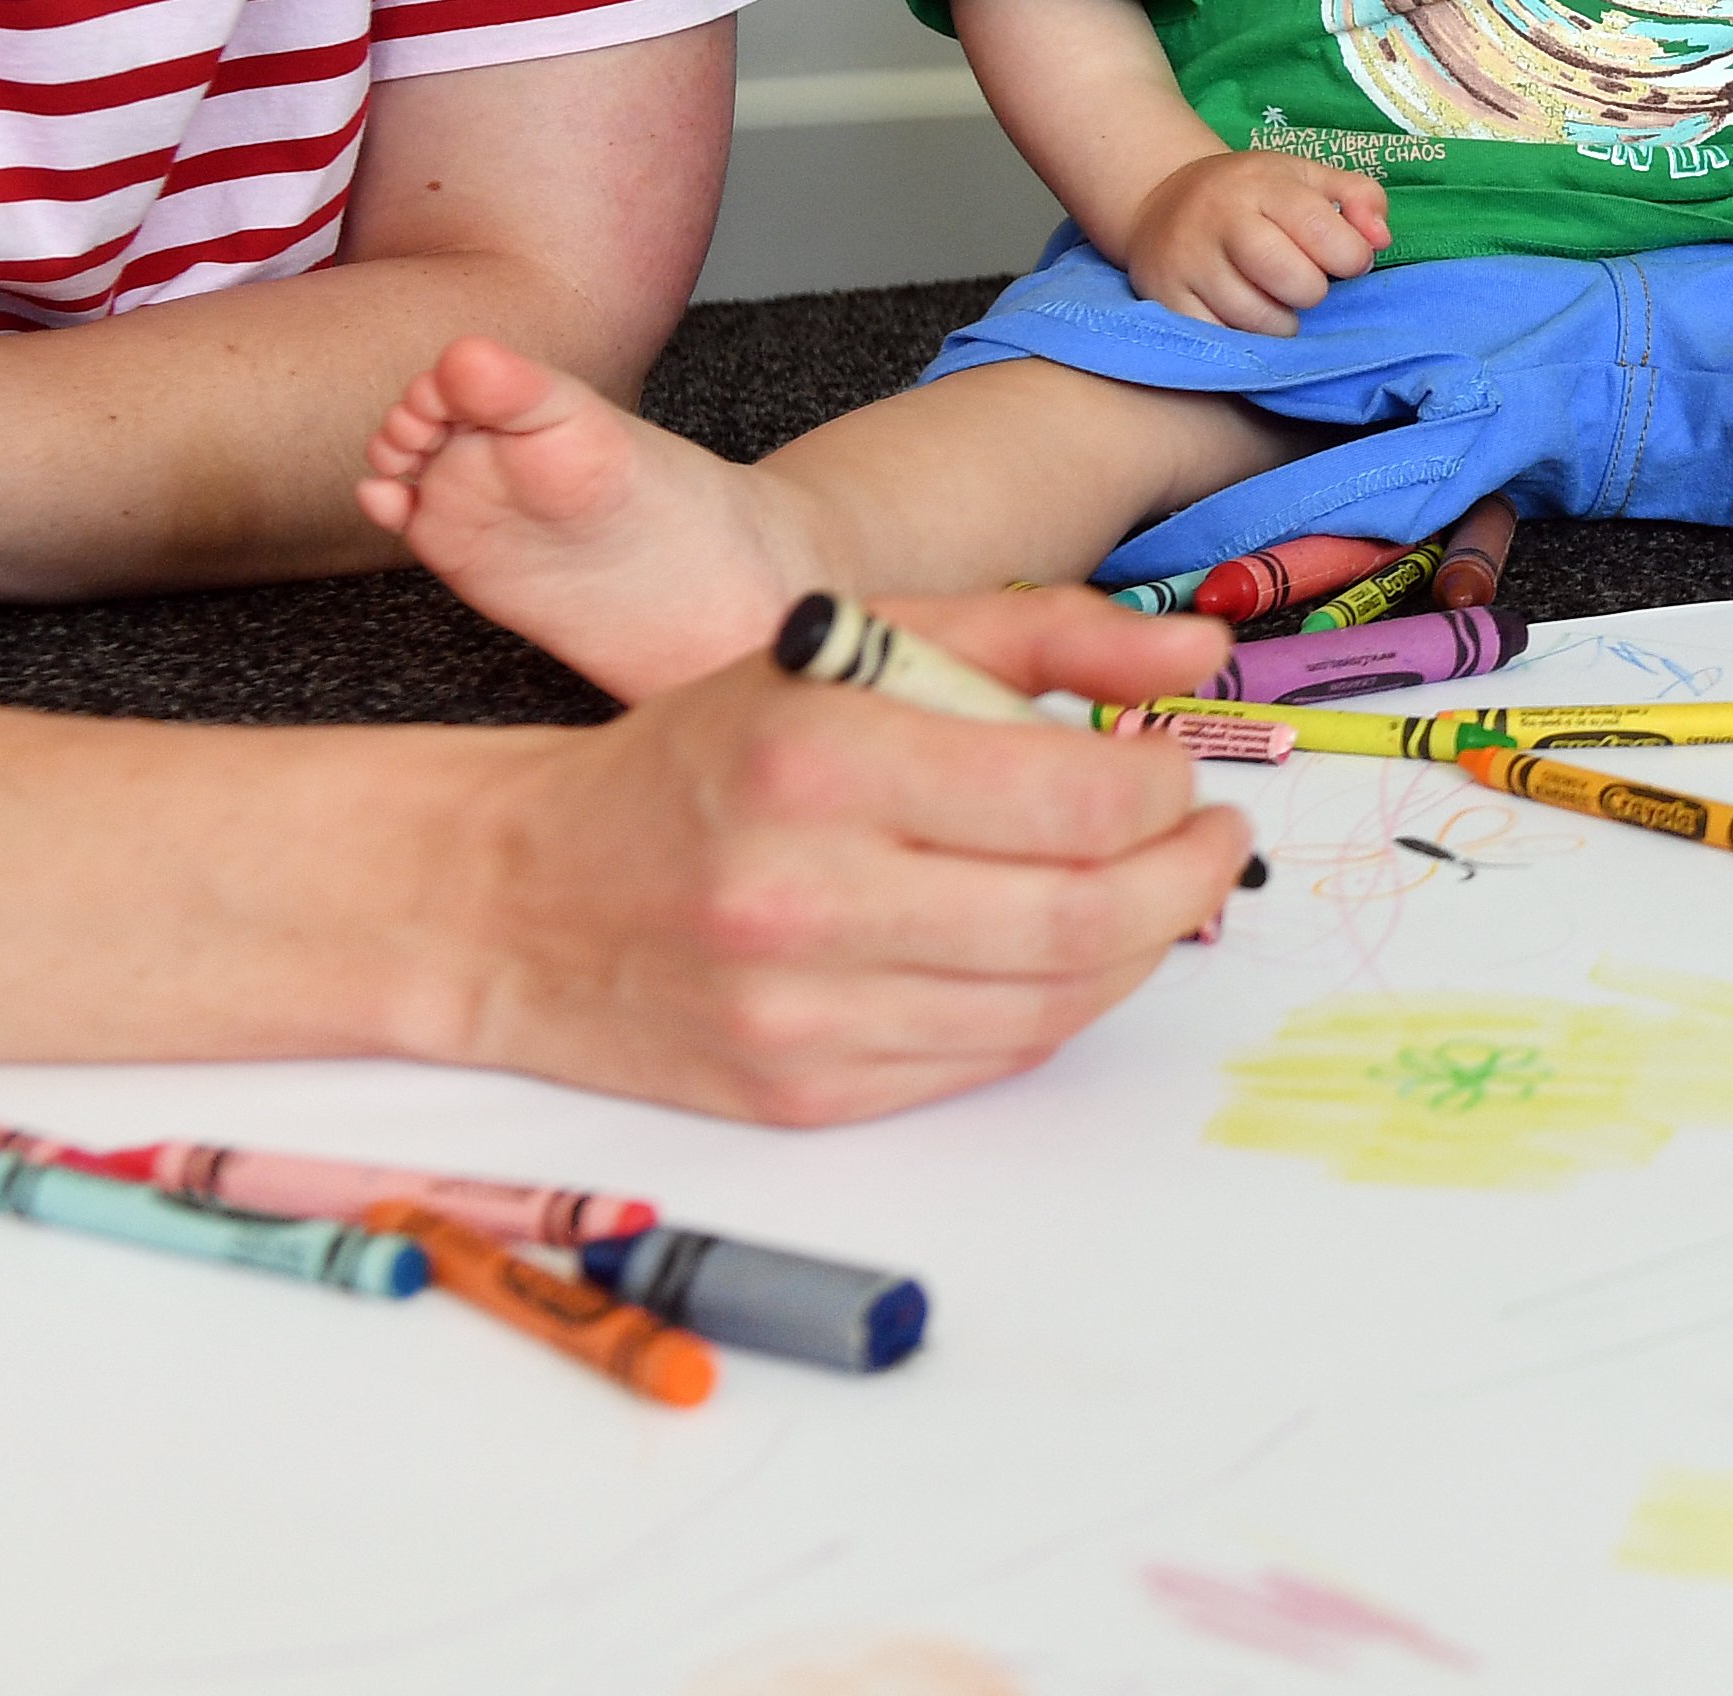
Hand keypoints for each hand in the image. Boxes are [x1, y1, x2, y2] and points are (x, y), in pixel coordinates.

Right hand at [437, 589, 1253, 1125]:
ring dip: (1137, 948)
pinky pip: (985, 1061)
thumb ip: (1040, 634)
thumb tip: (1200, 654)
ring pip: (1050, 1004)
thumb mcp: (853, 641)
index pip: (1072, 801)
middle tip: (1211, 842)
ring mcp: (803, 1016)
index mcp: (822, 757)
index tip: (1181, 769)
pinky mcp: (803, 1099)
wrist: (521, 897)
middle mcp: (807, 895)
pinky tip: (1058, 949)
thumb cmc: (706, 752)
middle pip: (1082, 917)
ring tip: (1153, 892)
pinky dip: (1052, 1005)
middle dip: (1186, 880)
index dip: (1166, 791)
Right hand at [1120, 150, 1388, 330]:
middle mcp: (1220, 218)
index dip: (1350, 256)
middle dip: (1312, 291)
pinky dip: (1243, 337)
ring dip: (1280, 321)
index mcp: (1262, 184)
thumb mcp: (1306, 177)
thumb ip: (1361, 197)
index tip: (1347, 260)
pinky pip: (1221, 340)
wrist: (1161, 200)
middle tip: (1304, 282)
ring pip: (1257, 319)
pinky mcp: (1166, 299)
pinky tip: (1245, 315)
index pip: (1321, 229)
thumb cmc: (1251, 194)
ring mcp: (1189, 261)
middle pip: (1290, 279)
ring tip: (1274, 299)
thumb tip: (1380, 240)